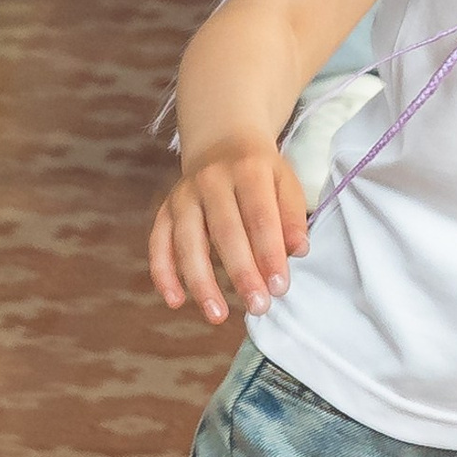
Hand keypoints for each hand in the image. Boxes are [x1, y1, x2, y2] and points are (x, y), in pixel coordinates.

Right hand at [150, 138, 308, 324]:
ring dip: (201, 281)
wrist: (223, 141)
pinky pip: (158, 243)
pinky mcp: (166, 209)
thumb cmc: (260, 172)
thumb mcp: (285, 182)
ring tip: (217, 315)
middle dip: (241, 272)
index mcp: (248, 170)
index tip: (280, 286)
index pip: (260, 216)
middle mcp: (211, 180)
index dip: (270, 253)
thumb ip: (292, 217)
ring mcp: (184, 194)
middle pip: (225, 231)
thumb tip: (298, 250)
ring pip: (187, 241)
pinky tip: (175, 301)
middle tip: (258, 306)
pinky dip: (163, 273)